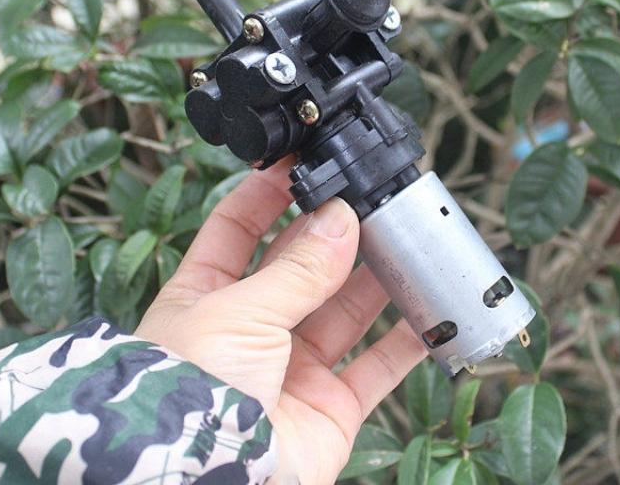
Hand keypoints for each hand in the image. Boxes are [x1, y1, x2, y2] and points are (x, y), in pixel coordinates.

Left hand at [136, 157, 425, 483]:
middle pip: (299, 266)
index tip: (300, 165)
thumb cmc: (189, 392)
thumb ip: (297, 270)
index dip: (267, 195)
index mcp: (205, 296)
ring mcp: (290, 369)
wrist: (203, 484)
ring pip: (343, 310)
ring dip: (375, 278)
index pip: (237, 228)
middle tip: (369, 203)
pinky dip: (407, 341)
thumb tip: (340, 217)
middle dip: (333, 234)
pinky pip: (377, 368)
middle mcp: (249, 329)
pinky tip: (430, 310)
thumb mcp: (238, 312)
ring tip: (404, 242)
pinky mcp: (329, 410)